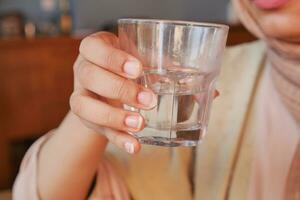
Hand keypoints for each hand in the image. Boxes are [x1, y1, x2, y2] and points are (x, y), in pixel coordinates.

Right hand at [70, 32, 156, 153]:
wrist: (112, 85)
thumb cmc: (129, 66)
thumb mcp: (141, 58)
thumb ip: (163, 66)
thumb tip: (199, 96)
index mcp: (94, 48)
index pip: (93, 48)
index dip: (112, 59)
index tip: (138, 69)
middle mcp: (83, 70)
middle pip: (89, 76)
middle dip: (119, 89)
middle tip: (148, 100)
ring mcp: (81, 95)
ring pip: (82, 106)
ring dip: (112, 117)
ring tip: (139, 124)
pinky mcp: (88, 119)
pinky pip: (98, 130)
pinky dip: (118, 139)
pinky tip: (134, 147)